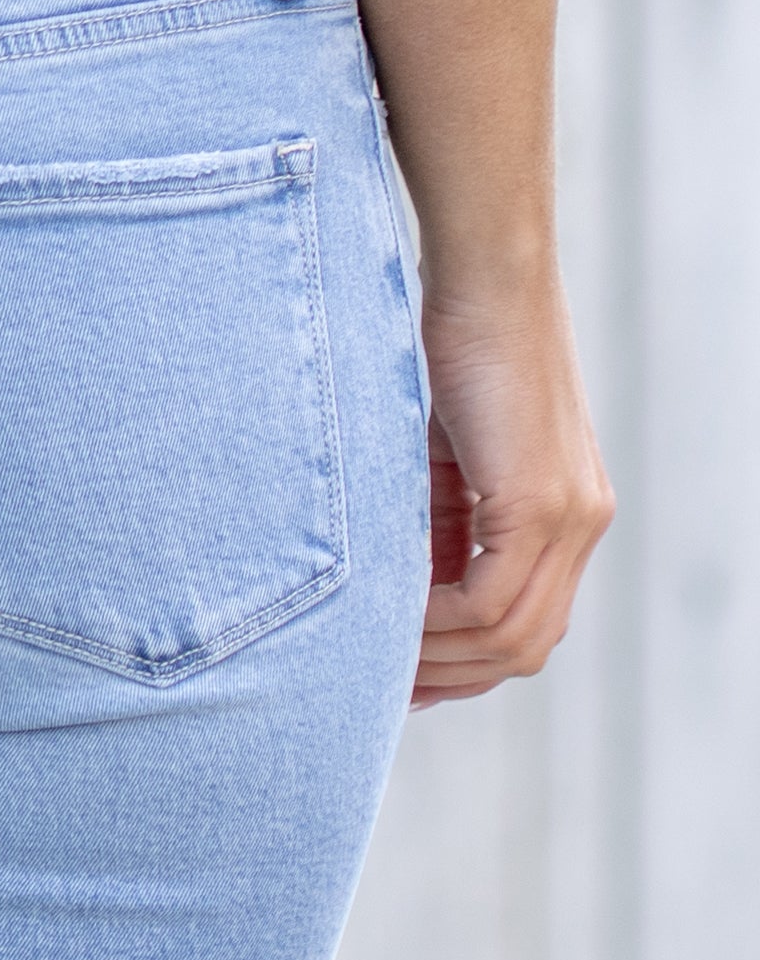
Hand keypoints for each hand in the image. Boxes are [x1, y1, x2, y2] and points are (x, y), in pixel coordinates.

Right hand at [412, 277, 612, 706]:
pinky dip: (435, 621)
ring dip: (437, 655)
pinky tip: (389, 613)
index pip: (527, 624)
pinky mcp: (539, 502)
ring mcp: (570, 516)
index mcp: (566, 513)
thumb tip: (401, 589)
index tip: (403, 676)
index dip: (465, 664)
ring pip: (511, 635)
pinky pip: (489, 600)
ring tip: (377, 652)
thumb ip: (441, 521)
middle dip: (451, 676)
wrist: (485, 276)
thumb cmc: (448, 345)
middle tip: (384, 683)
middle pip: (525, 646)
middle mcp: (583, 522)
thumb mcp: (442, 456)